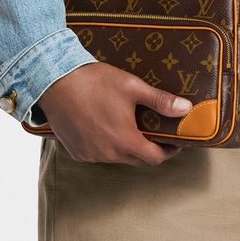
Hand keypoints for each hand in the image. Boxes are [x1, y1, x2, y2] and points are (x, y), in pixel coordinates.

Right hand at [38, 61, 190, 165]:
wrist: (53, 80)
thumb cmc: (93, 81)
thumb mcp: (132, 87)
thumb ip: (161, 101)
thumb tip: (186, 108)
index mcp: (125, 141)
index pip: (155, 158)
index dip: (169, 151)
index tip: (174, 141)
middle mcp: (108, 153)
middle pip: (137, 159)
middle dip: (148, 149)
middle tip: (153, 131)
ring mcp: (90, 154)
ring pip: (116, 157)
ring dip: (125, 146)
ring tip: (126, 126)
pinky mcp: (75, 151)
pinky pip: (97, 154)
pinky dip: (104, 145)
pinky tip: (103, 128)